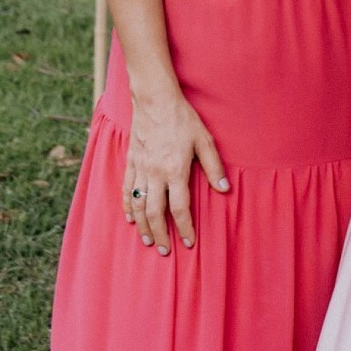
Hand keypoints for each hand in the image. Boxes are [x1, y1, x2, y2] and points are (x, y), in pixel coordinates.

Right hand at [121, 88, 228, 254]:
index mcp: (175, 170)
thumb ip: (214, 166)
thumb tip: (224, 189)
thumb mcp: (205, 140)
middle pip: (156, 212)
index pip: (180, 208)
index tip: (189, 243)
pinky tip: (130, 218)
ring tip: (149, 240)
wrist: (155, 100)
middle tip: (166, 251)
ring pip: (138, 205)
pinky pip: (126, 189)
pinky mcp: (131, 162)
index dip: (185, 228)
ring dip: (143, 226)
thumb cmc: (183, 119)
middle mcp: (155, 174)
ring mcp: (140, 169)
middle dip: (162, 234)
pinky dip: (128, 206)